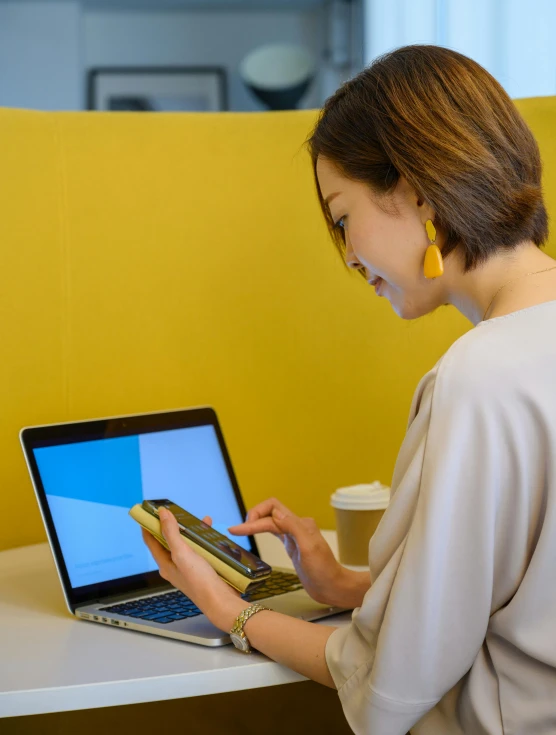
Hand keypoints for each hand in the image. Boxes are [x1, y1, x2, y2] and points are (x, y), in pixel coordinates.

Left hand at [141, 507, 242, 629]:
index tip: (148, 510)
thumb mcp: (182, 553)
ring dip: (191, 531)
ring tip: (200, 520)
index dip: (148, 525)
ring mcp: (187, 567)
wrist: (220, 600)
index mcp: (164, 563)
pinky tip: (211, 535)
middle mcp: (174, 565)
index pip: (151, 541)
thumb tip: (162, 514)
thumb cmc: (199, 580)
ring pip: (186, 544)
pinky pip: (198, 549)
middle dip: (173, 525)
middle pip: (169, 540)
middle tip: (177, 511)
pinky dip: (202, 540)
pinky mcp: (201, 568)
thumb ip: (171, 533)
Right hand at [228, 498, 351, 606]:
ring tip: (239, 530)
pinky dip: (261, 530)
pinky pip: (274, 532)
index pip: (272, 510)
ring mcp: (294, 536)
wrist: (333, 587)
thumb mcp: (309, 548)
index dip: (254, 518)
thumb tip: (276, 512)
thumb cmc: (323, 570)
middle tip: (237, 530)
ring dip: (255, 523)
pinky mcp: (292, 546)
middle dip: (252, 517)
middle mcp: (296, 526)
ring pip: (270, 521)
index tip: (238, 529)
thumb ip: (294, 527)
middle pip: (270, 511)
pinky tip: (254, 534)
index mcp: (300, 523)